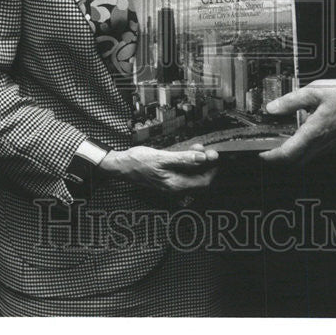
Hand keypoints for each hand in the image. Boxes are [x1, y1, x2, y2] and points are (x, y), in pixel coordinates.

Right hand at [99, 143, 218, 194]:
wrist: (121, 165)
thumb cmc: (138, 162)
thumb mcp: (162, 157)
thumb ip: (183, 159)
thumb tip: (202, 158)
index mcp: (176, 185)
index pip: (204, 182)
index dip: (212, 169)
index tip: (214, 155)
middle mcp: (175, 187)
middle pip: (199, 178)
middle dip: (206, 164)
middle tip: (208, 149)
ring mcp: (171, 183)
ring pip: (192, 174)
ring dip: (197, 161)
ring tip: (198, 147)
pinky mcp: (168, 178)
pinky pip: (183, 171)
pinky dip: (188, 162)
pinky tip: (188, 151)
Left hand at [259, 78, 335, 165]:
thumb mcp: (315, 90)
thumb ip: (292, 101)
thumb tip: (273, 108)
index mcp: (314, 131)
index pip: (288, 154)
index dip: (272, 157)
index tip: (262, 154)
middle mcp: (323, 144)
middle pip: (296, 161)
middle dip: (281, 158)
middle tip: (271, 148)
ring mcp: (333, 146)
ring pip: (309, 158)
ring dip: (296, 153)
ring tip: (289, 138)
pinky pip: (321, 152)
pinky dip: (311, 147)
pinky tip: (310, 133)